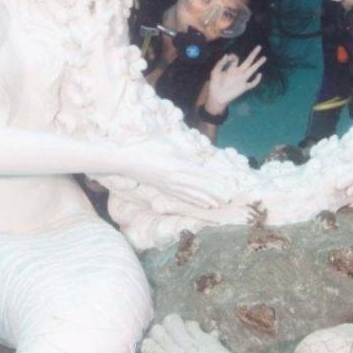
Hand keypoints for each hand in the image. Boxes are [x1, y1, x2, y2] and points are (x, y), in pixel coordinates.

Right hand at [120, 145, 234, 208]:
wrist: (126, 160)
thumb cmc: (146, 148)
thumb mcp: (167, 146)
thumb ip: (183, 155)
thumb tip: (197, 163)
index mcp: (176, 165)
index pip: (199, 174)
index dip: (213, 180)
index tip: (226, 184)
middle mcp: (174, 178)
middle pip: (197, 187)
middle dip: (212, 194)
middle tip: (226, 199)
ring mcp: (168, 185)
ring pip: (190, 195)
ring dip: (203, 200)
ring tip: (216, 205)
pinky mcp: (163, 188)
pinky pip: (181, 197)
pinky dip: (192, 201)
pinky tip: (199, 204)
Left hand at [204, 47, 265, 114]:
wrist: (216, 96)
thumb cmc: (215, 84)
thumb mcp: (215, 72)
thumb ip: (220, 63)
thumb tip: (227, 54)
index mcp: (231, 68)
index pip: (236, 59)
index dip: (234, 56)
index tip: (230, 58)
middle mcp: (238, 72)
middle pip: (248, 61)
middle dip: (253, 54)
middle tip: (259, 47)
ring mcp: (242, 79)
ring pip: (252, 70)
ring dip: (258, 64)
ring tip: (264, 57)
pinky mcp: (244, 87)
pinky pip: (252, 84)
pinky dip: (257, 80)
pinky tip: (259, 74)